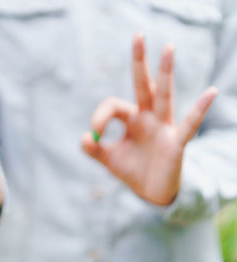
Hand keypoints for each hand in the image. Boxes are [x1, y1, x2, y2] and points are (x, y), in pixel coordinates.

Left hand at [82, 34, 216, 205]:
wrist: (150, 192)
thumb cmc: (132, 170)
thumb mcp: (108, 159)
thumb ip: (94, 149)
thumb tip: (85, 136)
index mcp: (132, 118)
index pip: (113, 105)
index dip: (100, 116)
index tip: (94, 133)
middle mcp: (148, 117)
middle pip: (143, 84)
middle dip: (140, 62)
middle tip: (138, 35)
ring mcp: (163, 127)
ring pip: (164, 95)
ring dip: (166, 72)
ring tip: (168, 48)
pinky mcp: (176, 141)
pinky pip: (190, 124)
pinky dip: (199, 109)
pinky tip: (210, 93)